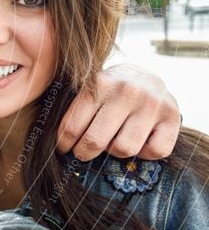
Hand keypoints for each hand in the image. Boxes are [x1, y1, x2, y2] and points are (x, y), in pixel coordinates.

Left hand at [57, 64, 179, 160]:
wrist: (146, 76)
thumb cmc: (110, 90)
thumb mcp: (91, 90)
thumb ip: (76, 109)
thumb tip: (56, 142)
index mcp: (100, 83)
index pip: (74, 126)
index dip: (65, 143)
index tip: (64, 148)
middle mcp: (127, 92)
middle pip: (97, 141)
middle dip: (85, 152)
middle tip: (83, 152)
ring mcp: (152, 104)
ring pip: (124, 149)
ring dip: (115, 151)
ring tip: (113, 140)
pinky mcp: (173, 117)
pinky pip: (154, 151)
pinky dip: (145, 153)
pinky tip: (139, 140)